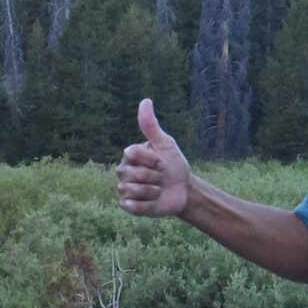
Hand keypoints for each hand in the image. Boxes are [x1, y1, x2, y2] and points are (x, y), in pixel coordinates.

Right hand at [116, 99, 190, 217]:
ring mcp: (125, 189)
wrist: (184, 190)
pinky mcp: (129, 206)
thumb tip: (145, 101)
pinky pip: (133, 206)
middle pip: (133, 173)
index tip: (162, 162)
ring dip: (153, 191)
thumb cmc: (174, 165)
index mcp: (130, 155)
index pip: (131, 153)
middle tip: (162, 178)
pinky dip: (148, 205)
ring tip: (159, 190)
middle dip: (154, 176)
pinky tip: (154, 201)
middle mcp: (123, 171)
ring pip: (133, 190)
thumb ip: (151, 126)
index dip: (151, 159)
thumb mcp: (166, 144)